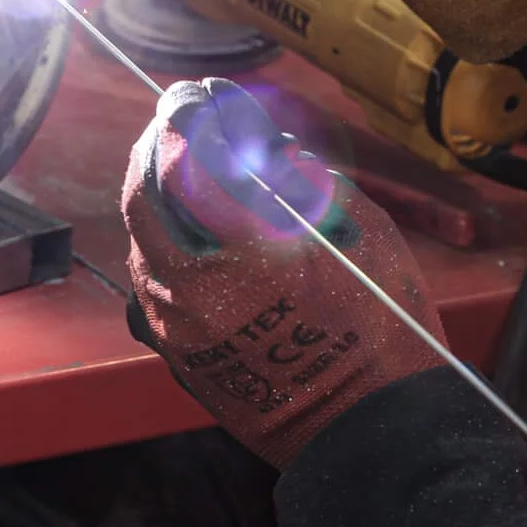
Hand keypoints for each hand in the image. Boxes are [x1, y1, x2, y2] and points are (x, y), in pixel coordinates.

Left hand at [121, 78, 446, 468]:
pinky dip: (167, 249)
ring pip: (143, 241)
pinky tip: (197, 239)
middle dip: (159, 147)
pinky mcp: (177, 357)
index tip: (198, 93)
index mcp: (245, 250)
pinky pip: (154, 287)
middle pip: (146, 193)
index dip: (190, 113)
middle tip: (179, 121)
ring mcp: (177, 328)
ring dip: (159, 198)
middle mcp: (194, 289)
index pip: (190, 155)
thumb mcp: (360, 231)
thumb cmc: (382, 330)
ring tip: (189, 174)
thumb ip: (300, 177)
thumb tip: (263, 143)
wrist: (372, 433)